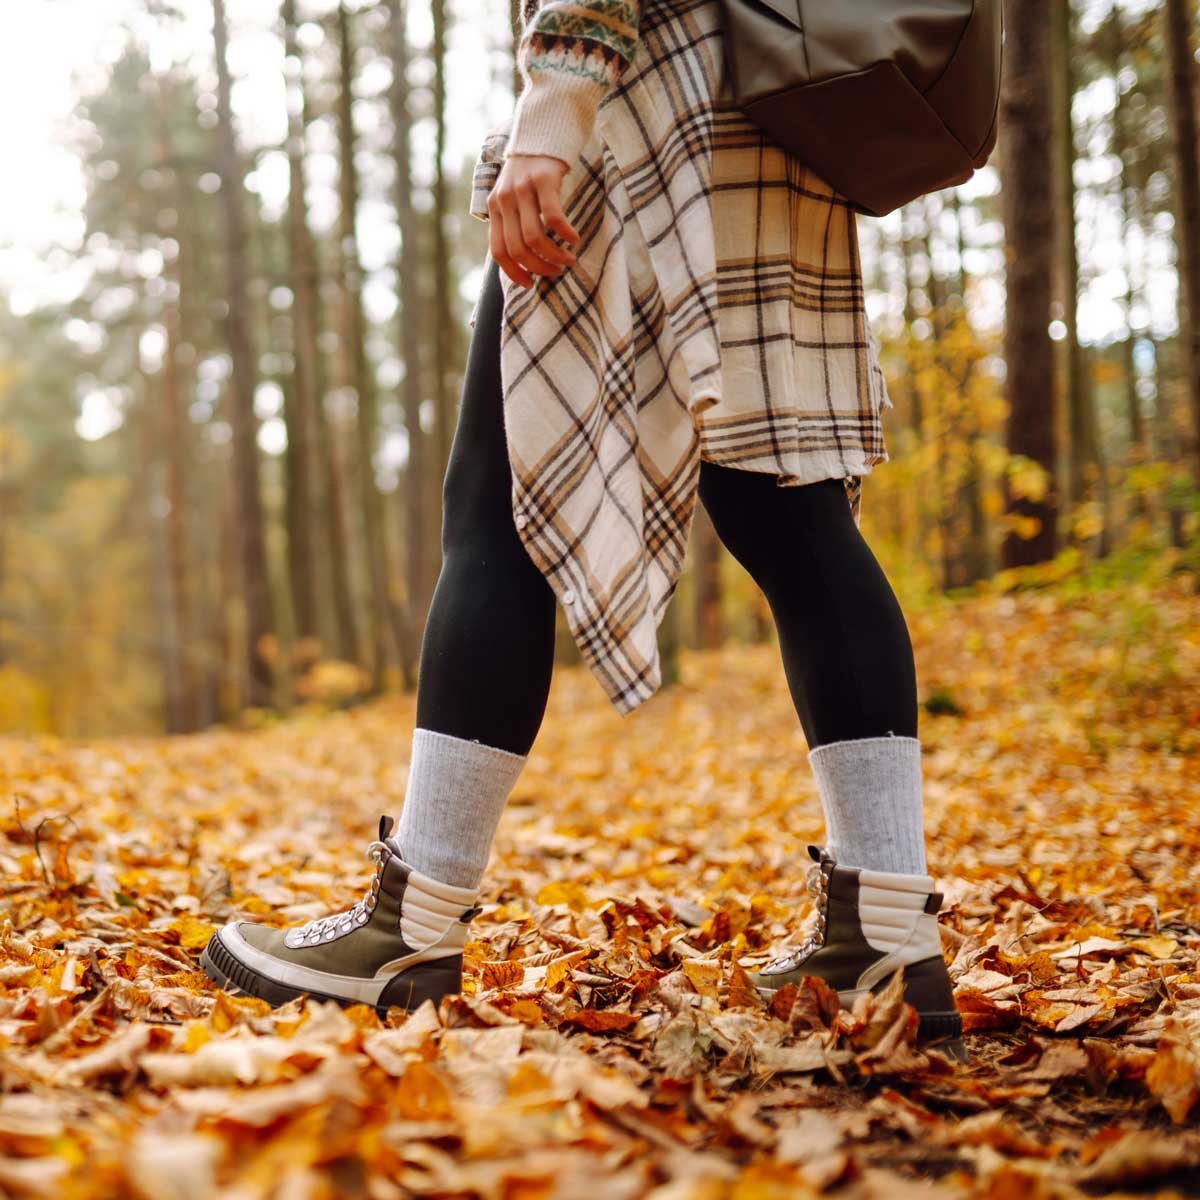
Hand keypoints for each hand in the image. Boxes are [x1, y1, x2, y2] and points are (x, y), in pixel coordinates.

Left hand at [487, 153, 580, 288]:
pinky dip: (565, 234)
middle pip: (518, 248)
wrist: (542, 132)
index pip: (499, 251)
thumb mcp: (514, 197)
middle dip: (539, 267)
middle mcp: (504, 199)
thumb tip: (523, 261)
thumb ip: (513, 223)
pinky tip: (574, 239)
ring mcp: (522, 189)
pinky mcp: (543, 180)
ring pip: (534, 237)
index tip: (530, 284)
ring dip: (554, 255)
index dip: (514, 273)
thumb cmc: (532, 173)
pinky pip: (553, 217)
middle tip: (556, 272)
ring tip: (568, 260)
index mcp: (495, 208)